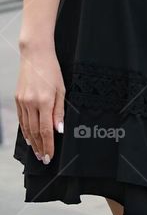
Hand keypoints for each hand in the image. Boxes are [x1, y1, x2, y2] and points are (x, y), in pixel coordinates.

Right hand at [16, 45, 64, 163]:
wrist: (35, 55)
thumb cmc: (52, 71)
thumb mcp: (61, 90)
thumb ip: (59, 112)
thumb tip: (59, 130)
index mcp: (44, 102)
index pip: (46, 130)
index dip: (48, 145)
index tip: (49, 156)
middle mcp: (31, 103)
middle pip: (35, 132)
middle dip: (39, 147)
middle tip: (43, 159)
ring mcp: (22, 101)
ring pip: (26, 127)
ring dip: (32, 142)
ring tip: (36, 152)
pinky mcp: (17, 99)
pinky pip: (21, 119)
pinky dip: (25, 130)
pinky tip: (28, 138)